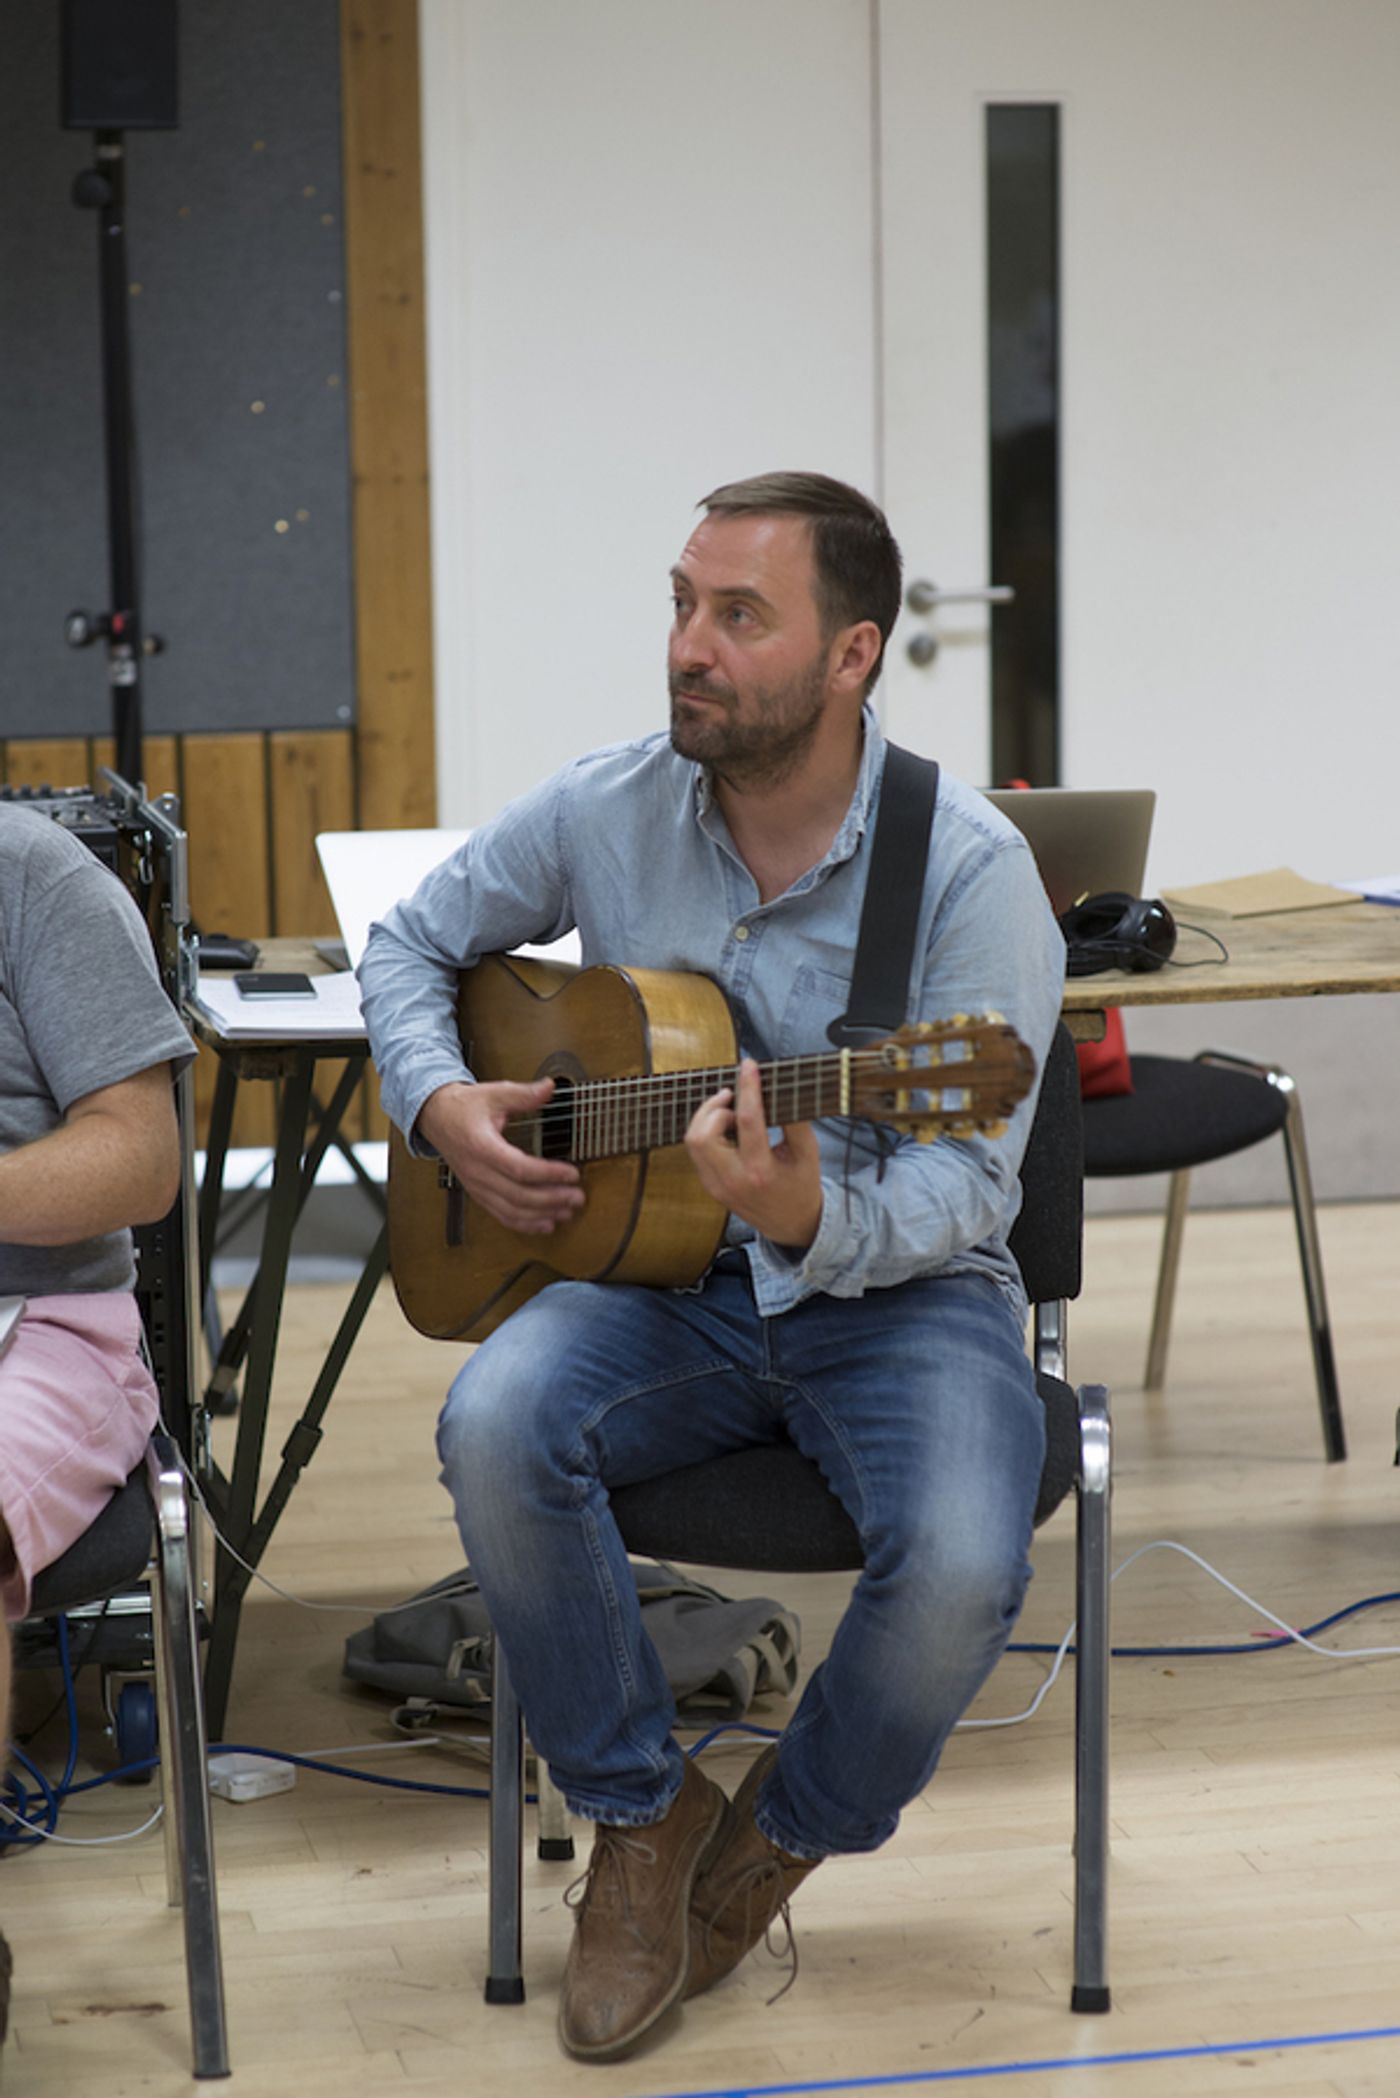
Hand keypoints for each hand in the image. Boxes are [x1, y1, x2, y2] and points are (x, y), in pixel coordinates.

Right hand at [416, 1078, 584, 1234]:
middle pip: (518, 1195)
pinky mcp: (478, 1194)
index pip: (519, 1168)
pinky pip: (501, 1216)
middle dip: (552, 1199)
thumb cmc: (464, 1107)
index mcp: (482, 1147)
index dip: (548, 1174)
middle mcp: (477, 1172)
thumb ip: (523, 1094)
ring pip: (511, 1211)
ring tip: (567, 1212)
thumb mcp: (493, 1094)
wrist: (436, 1118)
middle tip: (578, 1197)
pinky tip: (545, 1223)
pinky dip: (525, 1224)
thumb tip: (549, 1087)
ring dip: (542, 1215)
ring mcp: (476, 1186)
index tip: (572, 1173)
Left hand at [684, 1058, 823, 1250]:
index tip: (749, 1066)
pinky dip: (706, 1132)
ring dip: (707, 1118)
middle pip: (704, 1134)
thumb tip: (782, 1088)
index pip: (748, 1121)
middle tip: (733, 1097)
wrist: (791, 1224)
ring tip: (729, 1111)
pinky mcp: (710, 1186)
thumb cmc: (802, 1186)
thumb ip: (796, 1121)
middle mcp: (733, 1181)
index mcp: (761, 1172)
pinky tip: (725, 1127)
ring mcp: (717, 1186)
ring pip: (693, 1142)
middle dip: (715, 1107)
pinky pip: (697, 1152)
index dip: (748, 1088)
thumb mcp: (808, 1153)